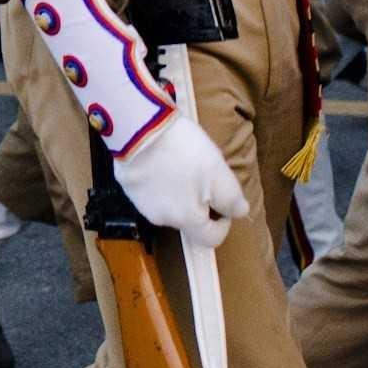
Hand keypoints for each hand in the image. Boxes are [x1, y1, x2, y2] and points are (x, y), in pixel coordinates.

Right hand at [105, 107, 248, 248]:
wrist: (141, 128)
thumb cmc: (184, 152)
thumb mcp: (219, 173)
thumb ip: (232, 199)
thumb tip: (240, 213)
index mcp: (187, 219)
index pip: (210, 239)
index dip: (223, 224)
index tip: (224, 201)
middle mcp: (162, 219)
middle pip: (188, 220)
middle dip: (199, 203)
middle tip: (202, 175)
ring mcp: (141, 204)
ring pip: (168, 205)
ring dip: (178, 193)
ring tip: (179, 163)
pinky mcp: (128, 187)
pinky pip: (149, 191)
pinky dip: (158, 182)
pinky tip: (160, 159)